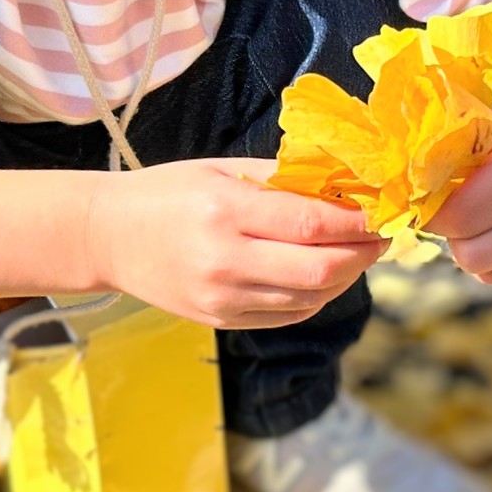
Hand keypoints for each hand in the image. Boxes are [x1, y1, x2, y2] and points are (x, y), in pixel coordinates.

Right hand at [87, 158, 384, 328]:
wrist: (107, 238)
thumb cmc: (165, 193)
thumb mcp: (220, 170)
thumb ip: (280, 179)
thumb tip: (343, 183)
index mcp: (224, 213)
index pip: (311, 223)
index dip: (357, 220)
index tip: (384, 210)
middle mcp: (225, 262)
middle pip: (321, 269)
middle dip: (364, 253)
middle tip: (384, 235)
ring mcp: (223, 299)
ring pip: (311, 297)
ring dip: (346, 276)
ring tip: (358, 252)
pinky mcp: (222, 321)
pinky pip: (289, 314)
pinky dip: (317, 295)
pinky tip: (323, 273)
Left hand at [428, 86, 491, 287]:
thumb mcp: (490, 125)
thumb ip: (452, 161)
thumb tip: (404, 197)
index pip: (460, 219)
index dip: (433, 215)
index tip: (427, 203)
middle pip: (474, 258)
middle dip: (455, 239)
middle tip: (455, 216)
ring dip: (478, 251)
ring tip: (487, 218)